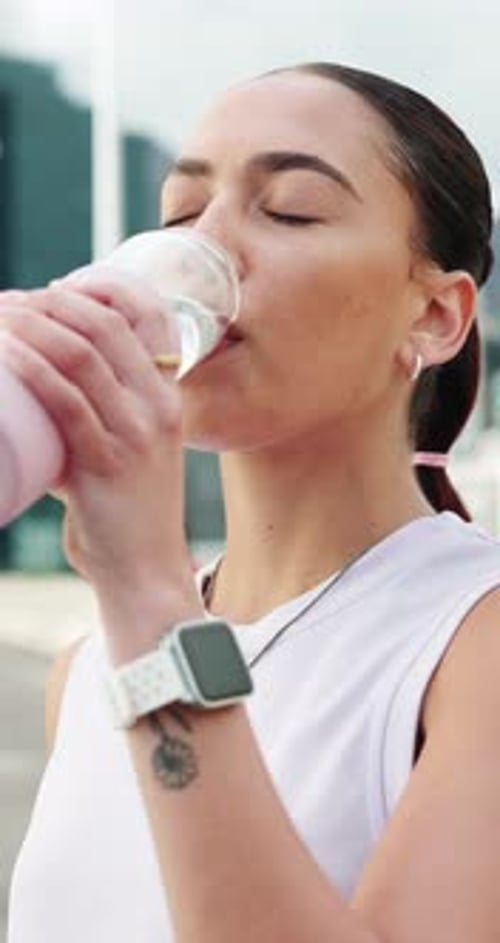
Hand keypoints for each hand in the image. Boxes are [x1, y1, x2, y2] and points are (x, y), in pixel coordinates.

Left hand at [0, 272, 201, 653]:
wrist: (146, 573)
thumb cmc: (127, 514)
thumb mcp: (127, 452)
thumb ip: (94, 418)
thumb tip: (39, 394)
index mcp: (168, 397)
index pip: (149, 315)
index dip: (102, 287)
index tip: (57, 287)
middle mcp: (158, 407)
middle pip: (106, 326)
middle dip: (51, 301)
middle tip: (9, 302)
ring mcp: (135, 433)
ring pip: (82, 355)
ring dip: (32, 325)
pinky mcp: (107, 462)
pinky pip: (65, 401)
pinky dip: (31, 368)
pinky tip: (4, 352)